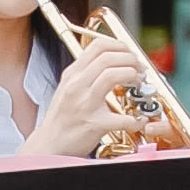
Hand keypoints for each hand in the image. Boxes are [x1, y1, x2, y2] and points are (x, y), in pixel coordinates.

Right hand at [22, 36, 151, 156]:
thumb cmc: (62, 118)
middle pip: (108, 57)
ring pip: (113, 75)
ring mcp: (84, 104)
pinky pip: (123, 118)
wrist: (50, 143)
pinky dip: (137, 119)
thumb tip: (111, 60)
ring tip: (138, 84)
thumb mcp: (67, 88)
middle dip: (131, 60)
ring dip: (133, 76)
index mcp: (72, 75)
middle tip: (139, 69)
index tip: (130, 54)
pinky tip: (140, 120)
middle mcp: (76, 86)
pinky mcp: (94, 124)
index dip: (120, 46)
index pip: (98, 46)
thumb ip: (85, 73)